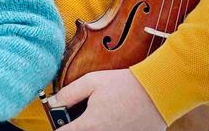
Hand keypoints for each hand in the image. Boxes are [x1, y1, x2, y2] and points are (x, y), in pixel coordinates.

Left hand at [49, 69, 164, 130]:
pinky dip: (108, 129)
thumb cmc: (123, 85)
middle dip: (76, 128)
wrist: (156, 93)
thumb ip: (68, 93)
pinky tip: (112, 120)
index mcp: (90, 125)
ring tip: (98, 117)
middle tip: (78, 118)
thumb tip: (52, 102)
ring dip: (92, 129)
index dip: (59, 127)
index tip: (60, 123)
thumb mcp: (91, 82)